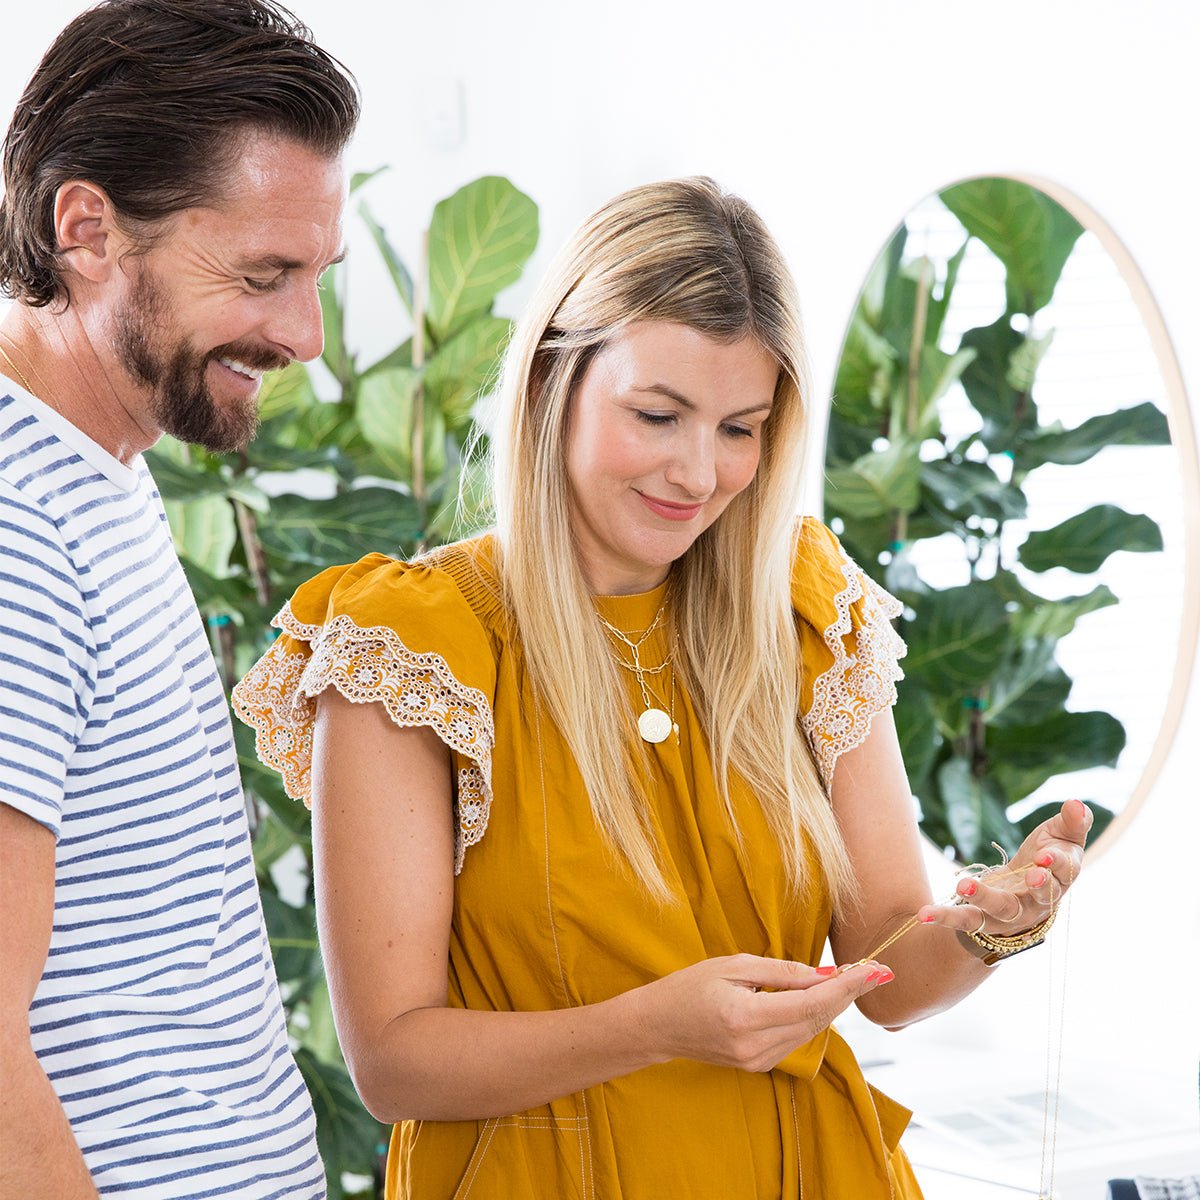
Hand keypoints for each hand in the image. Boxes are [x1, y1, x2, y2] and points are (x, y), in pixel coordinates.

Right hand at [629, 953, 893, 1072]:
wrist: (658, 1027)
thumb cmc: (689, 987)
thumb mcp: (732, 966)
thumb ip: (781, 972)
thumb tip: (824, 974)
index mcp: (746, 1017)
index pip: (813, 1003)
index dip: (848, 986)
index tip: (875, 969)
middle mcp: (756, 1047)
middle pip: (818, 1020)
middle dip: (848, 994)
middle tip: (874, 970)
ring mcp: (757, 1061)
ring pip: (811, 1031)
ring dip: (833, 1004)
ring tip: (853, 978)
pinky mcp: (758, 1066)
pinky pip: (796, 1038)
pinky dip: (812, 1016)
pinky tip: (821, 996)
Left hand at [917, 798, 1091, 937]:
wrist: (1023, 894)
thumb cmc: (1045, 858)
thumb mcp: (1061, 838)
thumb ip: (1073, 822)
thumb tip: (1077, 802)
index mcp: (1061, 879)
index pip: (1065, 874)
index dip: (1058, 865)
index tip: (1046, 854)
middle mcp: (1038, 901)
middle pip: (1040, 897)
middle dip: (1036, 886)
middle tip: (1031, 874)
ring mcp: (1011, 913)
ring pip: (1001, 909)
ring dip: (983, 897)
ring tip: (964, 886)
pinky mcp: (985, 918)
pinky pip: (966, 920)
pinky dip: (945, 917)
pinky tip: (924, 913)